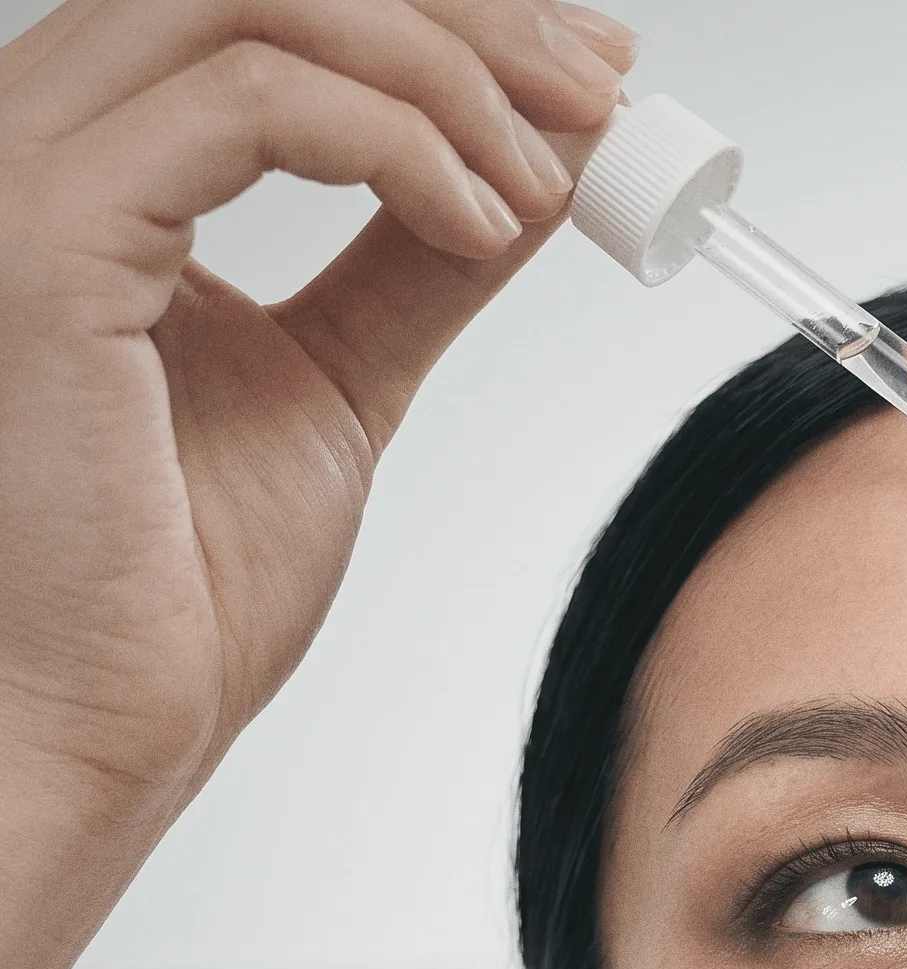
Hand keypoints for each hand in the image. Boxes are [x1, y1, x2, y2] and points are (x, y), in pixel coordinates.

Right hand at [0, 0, 635, 968]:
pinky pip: (244, 103)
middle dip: (471, 18)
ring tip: (556, 181)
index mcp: (105, 164)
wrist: (108, 719)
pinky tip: (482, 223)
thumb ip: (416, 265)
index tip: (593, 71)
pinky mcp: (41, 237)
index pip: (276, 11)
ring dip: (451, 73)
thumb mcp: (341, 383)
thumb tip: (533, 179)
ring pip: (257, 3)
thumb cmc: (182, 584)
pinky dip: (395, 141)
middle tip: (607, 93)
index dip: (450, 16)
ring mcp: (26, 173)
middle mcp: (45, 134)